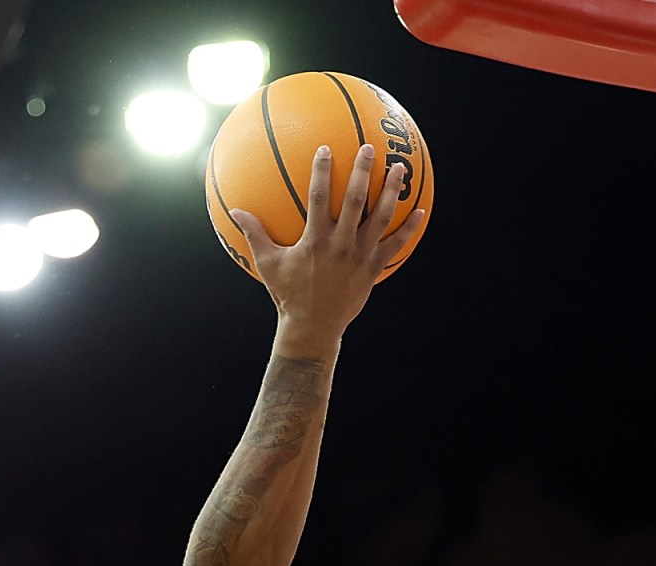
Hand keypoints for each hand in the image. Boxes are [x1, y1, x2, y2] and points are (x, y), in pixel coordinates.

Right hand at [230, 145, 421, 344]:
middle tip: (370, 148)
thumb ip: (254, 235)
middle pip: (356, 200)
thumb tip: (235, 212)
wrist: (313, 328)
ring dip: (391, 191)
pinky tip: (420, 212)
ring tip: (400, 169)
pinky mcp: (373, 269)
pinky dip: (408, 229)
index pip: (319, 197)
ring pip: (380, 218)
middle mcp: (341, 244)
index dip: (322, 171)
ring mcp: (360, 256)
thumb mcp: (268, 264)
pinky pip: (395, 245)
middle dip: (363, 171)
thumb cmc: (288, 295)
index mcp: (315, 239)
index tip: (326, 149)